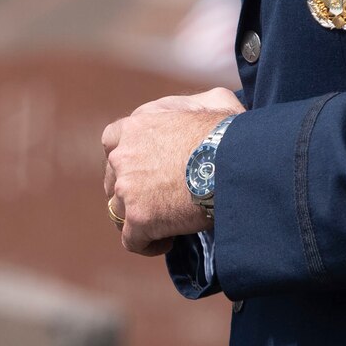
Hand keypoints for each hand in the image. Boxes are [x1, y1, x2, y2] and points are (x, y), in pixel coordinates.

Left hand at [103, 88, 242, 255]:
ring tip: (164, 223)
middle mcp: (123, 156)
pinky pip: (132, 240)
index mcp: (136, 126)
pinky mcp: (139, 218)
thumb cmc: (228, 132)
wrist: (233, 162)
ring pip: (120, 211)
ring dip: (138, 218)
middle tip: (158, 200)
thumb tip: (200, 112)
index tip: (143, 170)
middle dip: (131, 190)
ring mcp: (128, 188)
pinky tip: (167, 243)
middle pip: (114, 179)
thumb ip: (196, 105)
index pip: (112, 142)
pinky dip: (147, 244)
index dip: (125, 158)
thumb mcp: (214, 101)